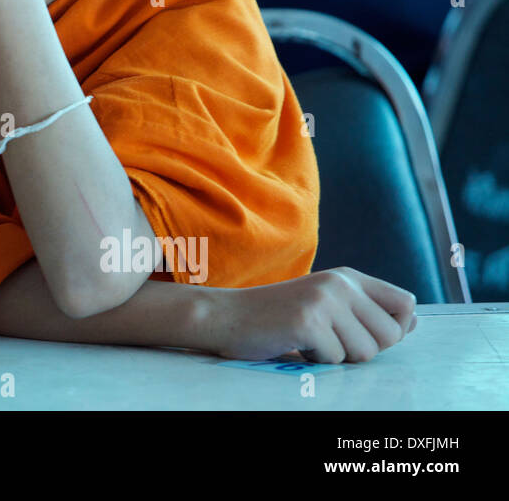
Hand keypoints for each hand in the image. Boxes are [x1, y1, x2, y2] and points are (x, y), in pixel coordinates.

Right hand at [206, 267, 417, 363]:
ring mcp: (323, 301)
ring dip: (338, 358)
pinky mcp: (307, 322)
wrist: (225, 316)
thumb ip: (367, 311)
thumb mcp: (326, 305)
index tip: (361, 333)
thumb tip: (414, 320)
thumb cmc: (277, 317)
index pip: (406, 304)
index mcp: (348, 277)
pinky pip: (334, 359)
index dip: (394, 328)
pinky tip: (293, 344)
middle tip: (329, 340)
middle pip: (391, 334)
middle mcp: (340, 284)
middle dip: (364, 349)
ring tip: (309, 341)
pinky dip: (314, 362)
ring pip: (365, 352)